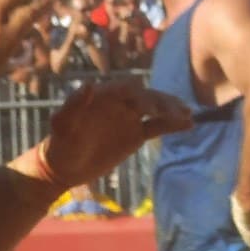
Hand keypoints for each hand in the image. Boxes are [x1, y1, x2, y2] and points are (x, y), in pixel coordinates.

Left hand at [36, 79, 191, 187]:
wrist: (64, 166)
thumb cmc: (60, 144)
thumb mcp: (62, 124)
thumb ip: (74, 104)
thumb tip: (90, 84)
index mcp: (103, 96)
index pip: (126, 89)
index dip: (141, 95)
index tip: (152, 107)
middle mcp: (120, 103)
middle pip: (146, 97)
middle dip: (162, 102)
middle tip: (177, 112)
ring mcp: (130, 118)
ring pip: (155, 109)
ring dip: (172, 110)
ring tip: (188, 115)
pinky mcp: (136, 134)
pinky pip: (157, 127)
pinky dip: (172, 125)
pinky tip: (189, 124)